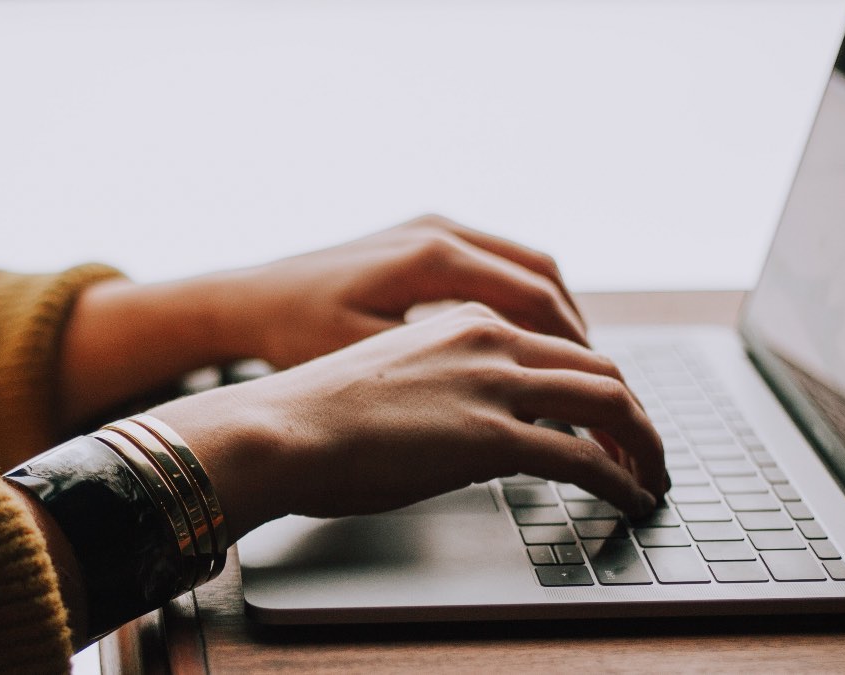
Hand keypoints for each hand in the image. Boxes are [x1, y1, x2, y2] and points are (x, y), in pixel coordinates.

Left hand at [58, 215, 584, 428]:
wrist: (245, 301)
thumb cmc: (296, 337)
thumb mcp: (370, 363)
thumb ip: (446, 375)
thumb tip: (519, 404)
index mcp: (432, 257)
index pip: (535, 299)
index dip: (574, 349)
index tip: (596, 390)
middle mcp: (439, 230)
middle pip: (542, 277)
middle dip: (577, 333)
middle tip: (599, 384)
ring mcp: (431, 227)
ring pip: (525, 266)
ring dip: (555, 314)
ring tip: (573, 366)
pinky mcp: (421, 237)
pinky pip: (497, 263)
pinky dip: (524, 301)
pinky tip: (526, 341)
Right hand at [150, 303, 665, 541]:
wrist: (278, 427)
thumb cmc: (318, 411)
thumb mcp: (397, 374)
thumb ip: (450, 381)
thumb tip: (479, 422)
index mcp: (467, 319)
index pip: (561, 344)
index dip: (599, 383)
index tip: (611, 416)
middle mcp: (490, 338)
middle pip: (599, 367)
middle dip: (635, 414)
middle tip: (647, 450)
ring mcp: (493, 384)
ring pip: (608, 402)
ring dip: (642, 443)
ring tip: (652, 476)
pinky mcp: (490, 436)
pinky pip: (584, 457)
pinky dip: (621, 479)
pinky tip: (630, 498)